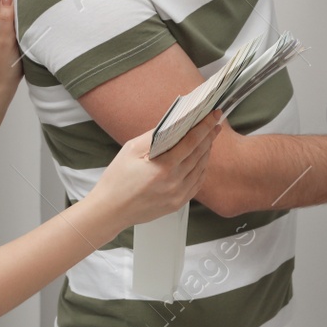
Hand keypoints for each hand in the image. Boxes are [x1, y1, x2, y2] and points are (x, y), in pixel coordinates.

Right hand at [89, 110, 220, 225]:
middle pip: (200, 154)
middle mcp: (175, 182)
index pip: (192, 142)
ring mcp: (178, 195)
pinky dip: (201, 170)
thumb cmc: (117, 179)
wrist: (111, 210)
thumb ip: (154, 136)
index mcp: (163, 167)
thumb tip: (172, 124)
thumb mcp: (130, 150)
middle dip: (209, 136)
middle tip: (215, 123)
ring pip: (200, 169)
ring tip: (208, 139)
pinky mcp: (177, 204)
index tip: (214, 116)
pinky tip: (201, 160)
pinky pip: (196, 184)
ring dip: (206, 152)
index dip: (205, 126)